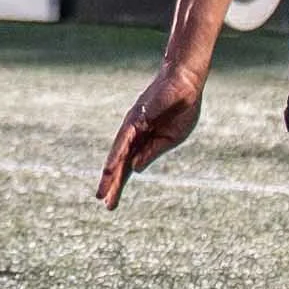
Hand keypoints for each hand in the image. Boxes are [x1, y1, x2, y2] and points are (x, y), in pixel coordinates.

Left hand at [97, 67, 200, 208]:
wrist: (186, 84)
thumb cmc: (181, 109)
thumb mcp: (170, 138)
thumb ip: (152, 152)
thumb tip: (134, 169)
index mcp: (145, 142)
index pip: (127, 167)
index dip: (119, 184)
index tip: (110, 204)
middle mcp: (134, 136)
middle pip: (120, 164)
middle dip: (112, 185)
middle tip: (104, 204)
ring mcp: (133, 128)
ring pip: (118, 155)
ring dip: (110, 174)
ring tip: (102, 192)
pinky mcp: (135, 119)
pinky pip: (124, 140)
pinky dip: (117, 155)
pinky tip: (110, 169)